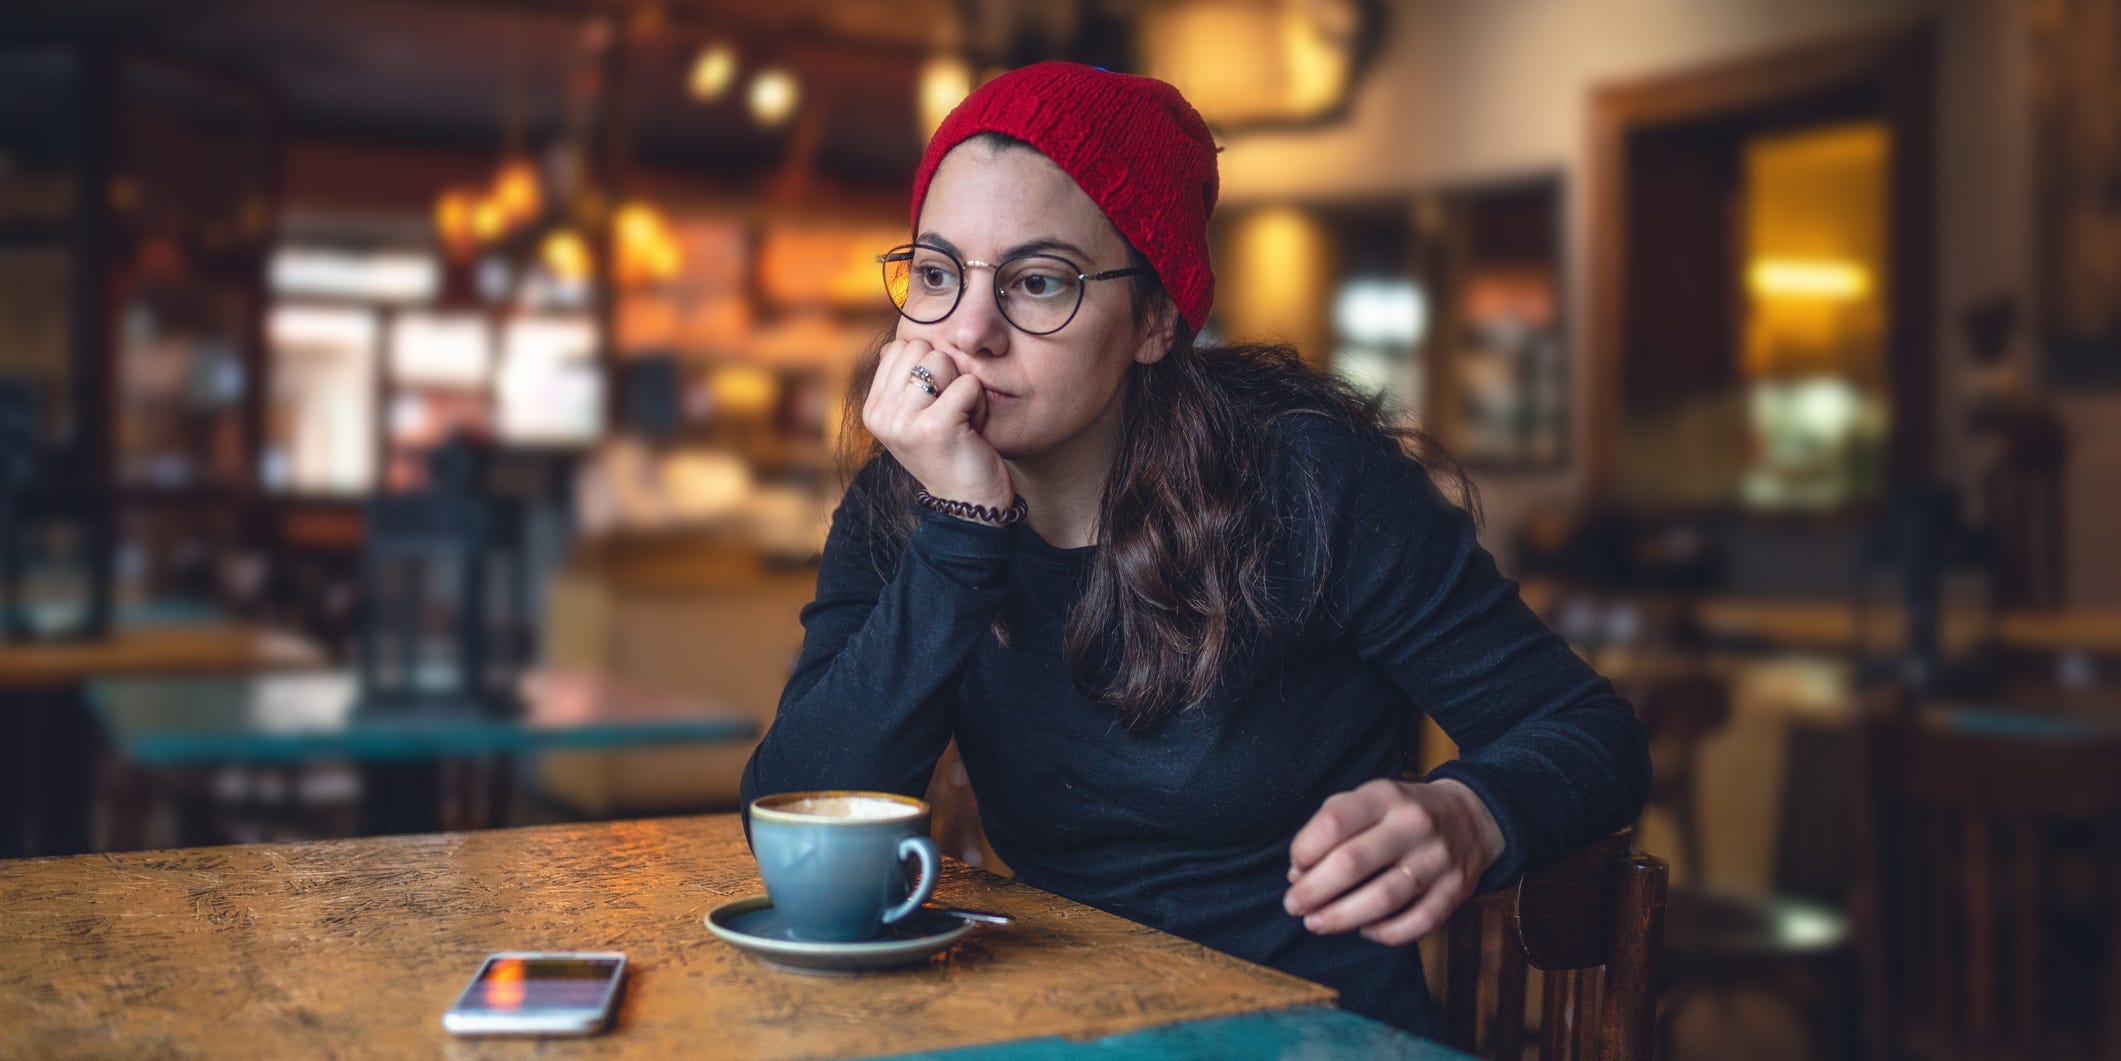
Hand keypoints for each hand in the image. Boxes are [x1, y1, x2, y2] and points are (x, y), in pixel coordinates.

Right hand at [862, 339, 1012, 511]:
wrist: (967, 505)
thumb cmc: (949, 453)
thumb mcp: (914, 416)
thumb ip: (902, 381)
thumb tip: (895, 343)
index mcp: (873, 409)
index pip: (899, 348)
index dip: (928, 367)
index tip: (934, 403)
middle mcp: (881, 415)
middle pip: (920, 349)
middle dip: (946, 373)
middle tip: (951, 411)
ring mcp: (905, 421)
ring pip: (942, 361)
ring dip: (962, 387)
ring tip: (961, 419)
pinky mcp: (936, 427)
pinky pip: (967, 384)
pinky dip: (979, 403)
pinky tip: (973, 429)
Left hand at [1282, 778, 1504, 945]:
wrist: (1470, 818)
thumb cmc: (1400, 813)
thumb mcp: (1367, 801)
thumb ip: (1328, 828)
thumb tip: (1297, 874)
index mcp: (1385, 796)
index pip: (1334, 823)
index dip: (1305, 850)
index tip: (1295, 868)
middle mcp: (1413, 824)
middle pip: (1352, 862)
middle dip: (1314, 891)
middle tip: (1293, 906)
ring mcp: (1438, 858)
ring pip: (1383, 898)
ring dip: (1342, 917)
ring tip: (1316, 924)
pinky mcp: (1456, 890)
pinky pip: (1418, 922)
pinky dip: (1385, 933)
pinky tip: (1365, 931)